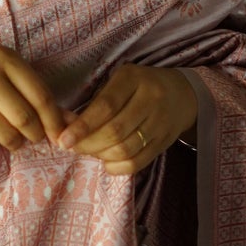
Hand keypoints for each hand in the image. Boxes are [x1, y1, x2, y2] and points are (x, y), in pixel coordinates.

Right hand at [0, 31, 67, 152]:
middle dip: (35, 135)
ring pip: (5, 136)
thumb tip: (68, 122)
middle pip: (24, 120)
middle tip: (34, 136)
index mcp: (4, 59)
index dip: (54, 121)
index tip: (60, 134)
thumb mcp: (4, 66)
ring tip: (12, 136)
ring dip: (14, 143)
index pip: (40, 97)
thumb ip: (34, 90)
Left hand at [56, 64, 196, 173]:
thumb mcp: (120, 81)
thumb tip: (64, 124)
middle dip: (88, 144)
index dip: (82, 126)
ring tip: (89, 151)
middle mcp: (150, 99)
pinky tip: (106, 162)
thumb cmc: (140, 86)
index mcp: (134, 79)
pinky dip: (117, 167)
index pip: (106, 106)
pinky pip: (138, 162)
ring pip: (125, 149)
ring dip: (101, 155)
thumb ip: (96, 102)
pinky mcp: (164, 142)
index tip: (63, 139)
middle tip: (72, 147)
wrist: (182, 94)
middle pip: (115, 131)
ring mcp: (160, 123)